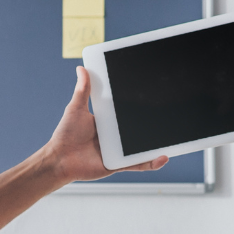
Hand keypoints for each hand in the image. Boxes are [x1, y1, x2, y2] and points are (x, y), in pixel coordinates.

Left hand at [40, 67, 168, 182]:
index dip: (139, 106)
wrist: (60, 160)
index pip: (126, 112)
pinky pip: (137, 164)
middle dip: (154, 124)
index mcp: (107, 121)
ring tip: (174, 137)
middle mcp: (115, 135)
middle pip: (138, 129)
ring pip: (142, 147)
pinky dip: (150, 163)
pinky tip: (163, 158)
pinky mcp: (118, 164)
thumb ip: (83, 90)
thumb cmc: (65, 134)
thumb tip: (82, 69)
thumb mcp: (76, 108)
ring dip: (157, 144)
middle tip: (170, 114)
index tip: (152, 95)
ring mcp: (118, 150)